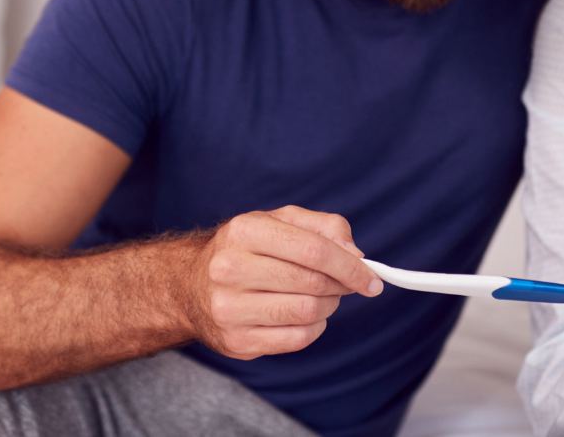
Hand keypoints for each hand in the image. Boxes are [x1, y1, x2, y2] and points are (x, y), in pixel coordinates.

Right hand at [185, 205, 381, 359]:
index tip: (372, 278)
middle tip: (344, 285)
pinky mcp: (236, 340)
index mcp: (244, 231)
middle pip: (313, 282)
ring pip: (307, 312)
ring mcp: (229, 308)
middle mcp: (230, 268)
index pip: (314, 250)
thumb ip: (324, 228)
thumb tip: (356, 254)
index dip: (351, 266)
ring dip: (328, 307)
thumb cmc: (246, 251)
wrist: (191, 287)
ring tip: (322, 298)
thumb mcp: (280, 222)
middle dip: (340, 285)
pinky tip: (304, 316)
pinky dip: (313, 328)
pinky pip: (297, 339)